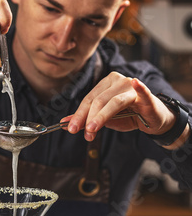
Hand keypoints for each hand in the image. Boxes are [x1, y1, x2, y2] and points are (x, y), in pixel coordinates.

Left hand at [61, 72, 187, 145]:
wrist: (152, 120)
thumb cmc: (127, 116)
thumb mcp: (104, 119)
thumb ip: (85, 120)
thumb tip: (64, 123)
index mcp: (105, 84)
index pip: (88, 99)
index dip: (79, 114)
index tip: (70, 129)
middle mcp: (117, 81)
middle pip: (98, 100)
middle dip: (89, 118)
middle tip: (84, 134)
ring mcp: (132, 87)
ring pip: (114, 101)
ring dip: (101, 116)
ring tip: (92, 129)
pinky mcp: (146, 96)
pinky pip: (142, 91)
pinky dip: (140, 88)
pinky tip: (136, 83)